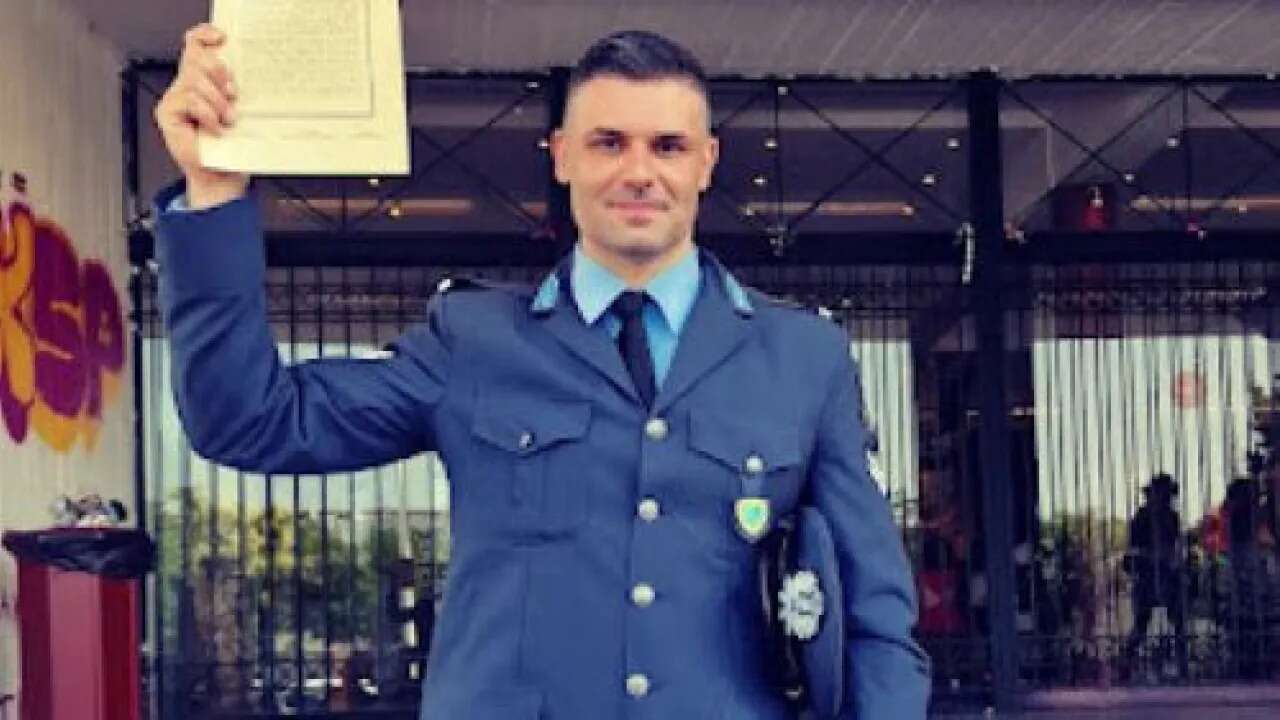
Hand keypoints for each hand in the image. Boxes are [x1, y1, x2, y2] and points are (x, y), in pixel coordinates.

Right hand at [153, 23, 248, 207]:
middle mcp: (185, 86)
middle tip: (233, 95)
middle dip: (219, 73)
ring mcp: (174, 99)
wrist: (222, 176)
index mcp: (202, 80)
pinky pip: (190, 100)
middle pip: (196, 60)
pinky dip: (208, 114)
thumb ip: (232, 89)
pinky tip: (216, 128)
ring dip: (217, 101)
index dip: (204, 36)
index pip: (195, 46)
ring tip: (228, 119)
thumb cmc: (231, 146)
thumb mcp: (238, 111)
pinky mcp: (167, 113)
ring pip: (194, 81)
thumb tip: (239, 73)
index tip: (222, 38)